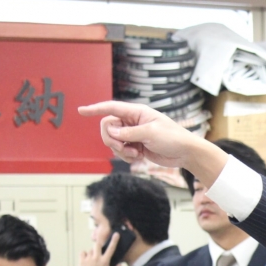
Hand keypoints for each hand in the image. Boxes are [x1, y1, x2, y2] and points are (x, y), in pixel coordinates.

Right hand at [77, 101, 226, 181]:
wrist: (185, 153)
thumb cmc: (173, 138)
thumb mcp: (150, 133)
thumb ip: (128, 132)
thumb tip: (111, 130)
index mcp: (136, 112)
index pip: (111, 108)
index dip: (95, 109)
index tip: (81, 111)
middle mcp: (132, 121)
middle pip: (108, 127)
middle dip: (111, 140)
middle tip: (123, 148)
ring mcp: (133, 134)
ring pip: (113, 141)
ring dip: (120, 150)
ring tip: (136, 154)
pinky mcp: (135, 146)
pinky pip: (120, 151)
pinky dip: (126, 156)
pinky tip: (139, 157)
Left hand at [77, 235, 122, 265]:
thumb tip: (120, 264)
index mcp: (105, 261)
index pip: (111, 248)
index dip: (114, 240)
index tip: (116, 234)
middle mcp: (97, 258)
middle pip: (97, 245)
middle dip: (98, 242)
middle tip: (99, 245)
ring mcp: (88, 259)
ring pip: (90, 250)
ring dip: (91, 253)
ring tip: (91, 260)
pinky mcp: (81, 261)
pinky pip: (82, 253)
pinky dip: (84, 255)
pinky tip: (85, 259)